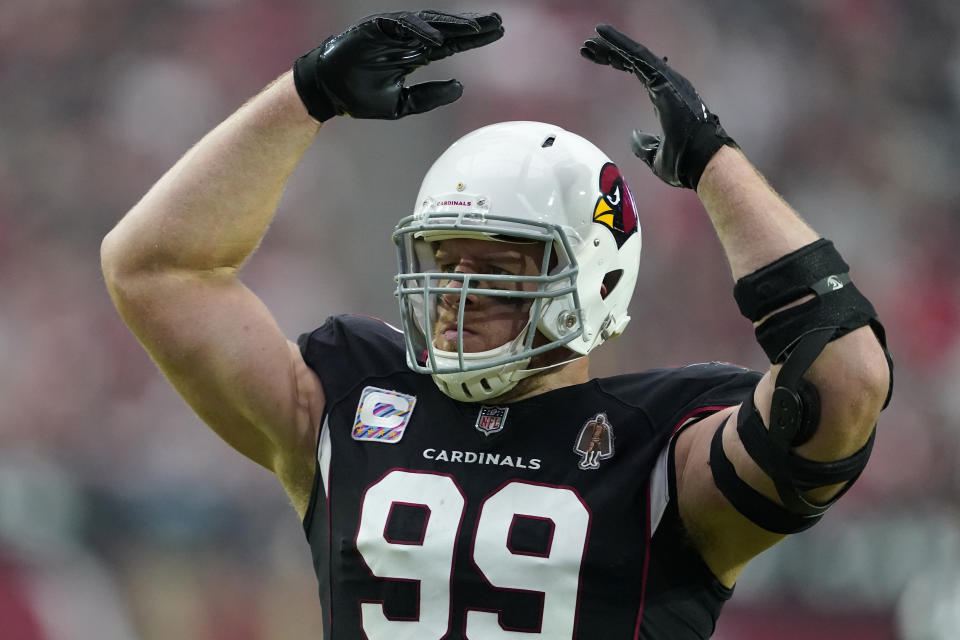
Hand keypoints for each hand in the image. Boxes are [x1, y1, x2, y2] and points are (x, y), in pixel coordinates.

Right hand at [294, 10, 503, 120]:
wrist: (330, 91)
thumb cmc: (360, 96)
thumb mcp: (403, 104)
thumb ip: (430, 97)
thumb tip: (460, 88)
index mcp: (416, 54)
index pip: (451, 44)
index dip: (474, 39)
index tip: (497, 34)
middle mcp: (409, 40)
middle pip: (447, 29)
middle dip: (472, 25)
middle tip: (498, 22)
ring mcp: (394, 32)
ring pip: (430, 22)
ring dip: (453, 24)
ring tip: (476, 27)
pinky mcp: (377, 27)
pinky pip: (403, 25)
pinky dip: (421, 30)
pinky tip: (439, 38)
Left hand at [581, 25, 736, 188]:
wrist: (701, 164)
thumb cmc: (684, 164)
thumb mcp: (655, 157)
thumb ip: (644, 145)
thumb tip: (635, 136)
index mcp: (664, 97)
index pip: (636, 72)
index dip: (616, 62)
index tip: (595, 57)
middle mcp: (667, 83)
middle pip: (633, 60)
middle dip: (610, 51)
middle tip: (587, 45)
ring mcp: (667, 80)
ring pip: (635, 54)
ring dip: (613, 44)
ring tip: (593, 34)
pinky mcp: (663, 80)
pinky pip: (639, 57)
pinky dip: (620, 45)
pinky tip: (604, 35)